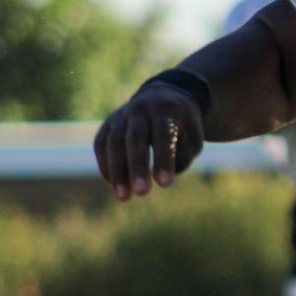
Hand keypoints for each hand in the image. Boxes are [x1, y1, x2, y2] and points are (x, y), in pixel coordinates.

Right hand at [93, 82, 205, 200]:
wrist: (163, 97)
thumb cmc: (183, 125)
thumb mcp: (194, 137)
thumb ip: (183, 156)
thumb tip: (159, 177)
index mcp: (166, 109)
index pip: (163, 135)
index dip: (163, 159)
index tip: (165, 184)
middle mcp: (140, 109)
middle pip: (135, 138)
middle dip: (137, 167)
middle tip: (142, 194)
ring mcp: (120, 115)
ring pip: (114, 142)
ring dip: (117, 171)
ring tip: (124, 198)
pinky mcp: (107, 124)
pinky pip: (101, 145)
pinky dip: (106, 165)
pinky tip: (115, 186)